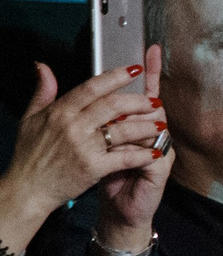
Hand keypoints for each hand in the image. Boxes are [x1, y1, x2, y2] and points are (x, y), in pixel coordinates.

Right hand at [5, 55, 166, 248]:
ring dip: (146, 126)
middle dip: (138, 101)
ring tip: (161, 124)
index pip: (92, 87)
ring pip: (123, 130)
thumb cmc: (30, 154)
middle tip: (155, 101)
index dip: (116, 76)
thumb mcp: (30, 118)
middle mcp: (73, 125)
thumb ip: (43, 91)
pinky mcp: (93, 167)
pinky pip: (125, 157)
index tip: (135, 70)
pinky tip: (156, 152)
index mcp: (60, 111)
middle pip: (113, 105)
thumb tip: (44, 67)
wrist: (28, 188)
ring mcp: (84, 146)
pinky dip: (142, 155)